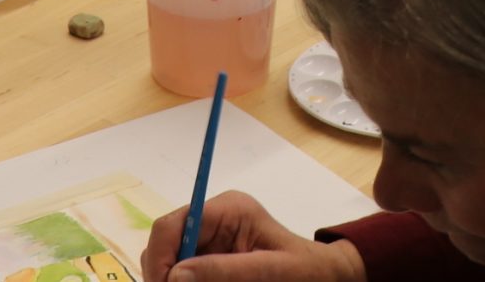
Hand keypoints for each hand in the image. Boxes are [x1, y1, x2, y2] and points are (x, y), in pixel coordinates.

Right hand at [141, 192, 366, 281]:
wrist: (323, 278)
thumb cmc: (305, 271)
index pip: (173, 224)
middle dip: (163, 273)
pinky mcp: (209, 260)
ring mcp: (208, 241)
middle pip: (164, 244)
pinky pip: (182, 274)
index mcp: (227, 210)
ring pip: (169, 262)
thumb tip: (176, 275)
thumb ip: (225, 270)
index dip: (160, 256)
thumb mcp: (271, 271)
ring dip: (173, 279)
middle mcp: (211, 221)